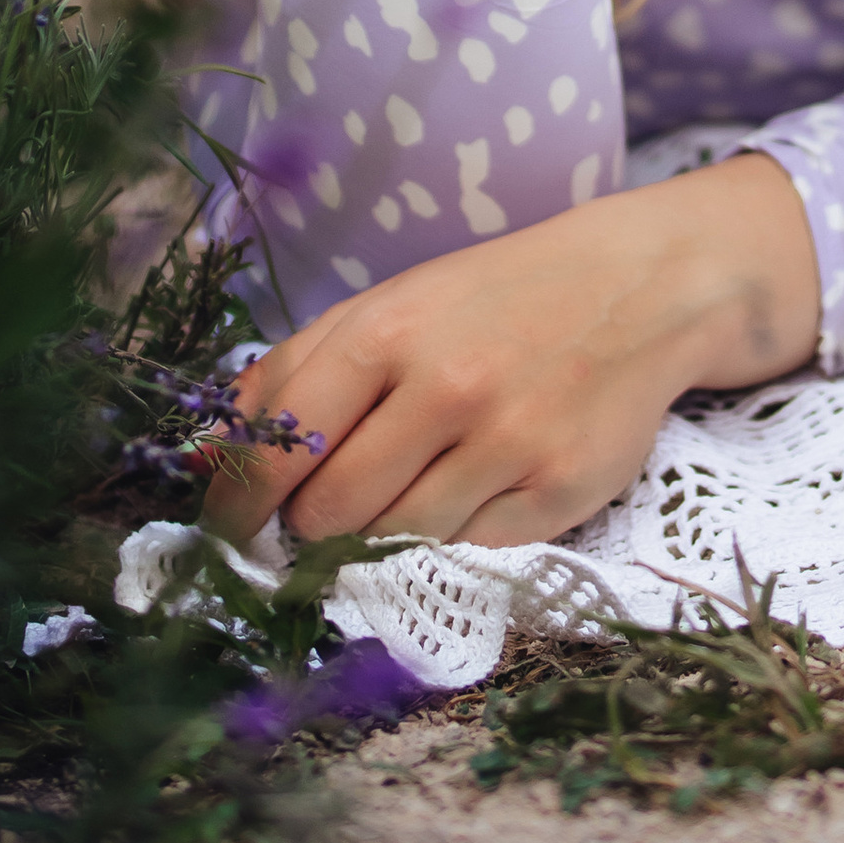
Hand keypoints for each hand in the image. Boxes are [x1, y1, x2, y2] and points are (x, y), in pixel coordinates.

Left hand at [202, 154, 820, 549]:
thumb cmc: (494, 300)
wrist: (641, 286)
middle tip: (322, 517)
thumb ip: (294, 374)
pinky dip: (453, 540)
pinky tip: (473, 492)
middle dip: (309, 529)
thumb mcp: (392, 305)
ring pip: (393, 546)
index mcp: (390, 330)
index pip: (279, 453)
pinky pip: (467, 556)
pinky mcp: (561, 494)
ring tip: (407, 492)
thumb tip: (202, 456)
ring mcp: (509, 444)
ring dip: (380, 538)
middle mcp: (448, 386)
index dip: (236, 510)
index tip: (227, 534)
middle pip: (328, 515)